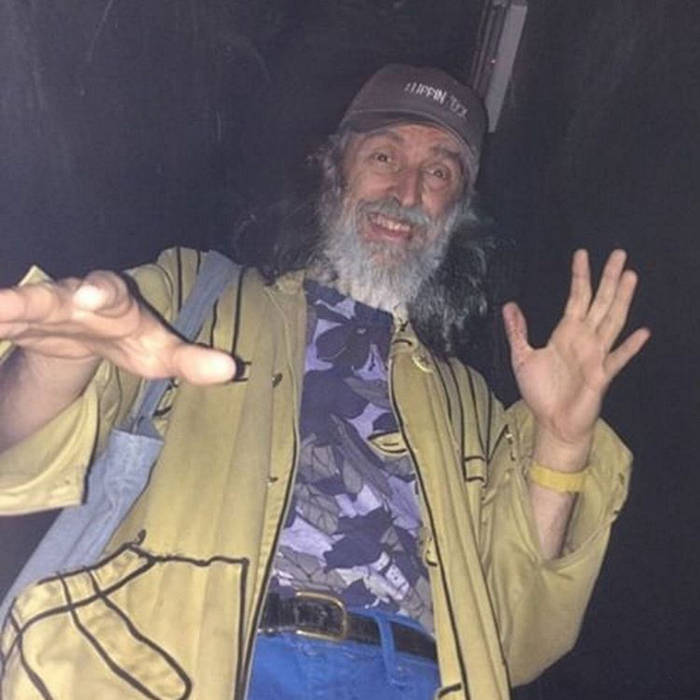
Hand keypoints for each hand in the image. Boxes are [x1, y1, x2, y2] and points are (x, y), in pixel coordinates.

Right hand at [0, 271, 235, 384]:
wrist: (93, 332)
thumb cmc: (132, 338)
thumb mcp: (162, 351)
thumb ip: (192, 359)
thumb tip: (231, 370)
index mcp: (114, 303)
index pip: (109, 291)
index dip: (99, 292)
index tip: (89, 296)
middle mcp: (73, 300)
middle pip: (51, 296)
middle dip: (32, 299)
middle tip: (4, 305)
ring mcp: (41, 311)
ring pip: (18, 307)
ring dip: (0, 310)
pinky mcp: (20, 326)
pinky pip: (2, 326)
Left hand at [502, 249, 649, 470]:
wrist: (551, 422)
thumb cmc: (540, 391)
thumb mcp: (521, 357)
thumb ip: (517, 331)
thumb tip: (509, 305)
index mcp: (566, 333)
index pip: (576, 298)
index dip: (579, 276)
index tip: (582, 254)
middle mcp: (584, 339)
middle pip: (600, 302)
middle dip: (608, 278)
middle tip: (619, 254)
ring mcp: (595, 356)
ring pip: (612, 321)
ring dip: (621, 300)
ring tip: (631, 277)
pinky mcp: (601, 376)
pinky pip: (618, 359)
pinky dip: (630, 346)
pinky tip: (642, 332)